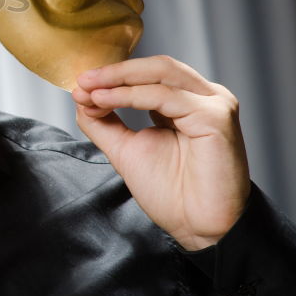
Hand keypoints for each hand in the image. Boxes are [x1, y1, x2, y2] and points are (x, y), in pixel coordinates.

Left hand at [73, 55, 249, 250]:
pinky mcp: (216, 118)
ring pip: (161, 73)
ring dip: (118, 80)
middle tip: (82, 81)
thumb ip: (105, 122)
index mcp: (188, 102)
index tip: (79, 84)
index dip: (113, 75)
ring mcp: (214, 105)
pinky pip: (166, 96)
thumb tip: (81, 95)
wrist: (198, 229)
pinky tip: (105, 101)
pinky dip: (130, 95)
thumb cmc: (172, 193)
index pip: (149, 74)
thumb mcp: (126, 149)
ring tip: (89, 91)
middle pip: (156, 66)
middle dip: (114, 71)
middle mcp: (204, 98)